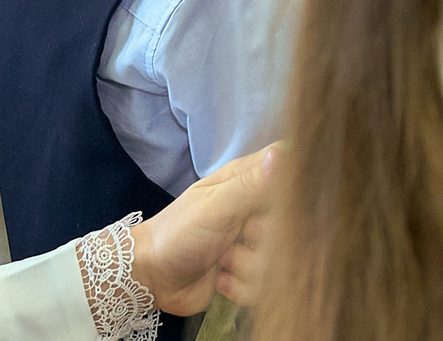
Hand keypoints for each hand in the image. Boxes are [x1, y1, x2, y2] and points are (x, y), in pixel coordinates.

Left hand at [129, 146, 279, 315]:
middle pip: (291, 221)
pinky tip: (220, 279)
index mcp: (249, 182)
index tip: (277, 202)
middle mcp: (257, 211)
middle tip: (236, 235)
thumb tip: (282, 154)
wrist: (150, 277)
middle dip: (262, 236)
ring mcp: (255, 243)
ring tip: (220, 260)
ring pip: (279, 257)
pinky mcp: (250, 275)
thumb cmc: (178, 232)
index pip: (289, 170)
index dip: (292, 185)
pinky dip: (239, 287)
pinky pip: (264, 285)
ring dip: (245, 265)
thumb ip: (250, 184)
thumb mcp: (214, 206)